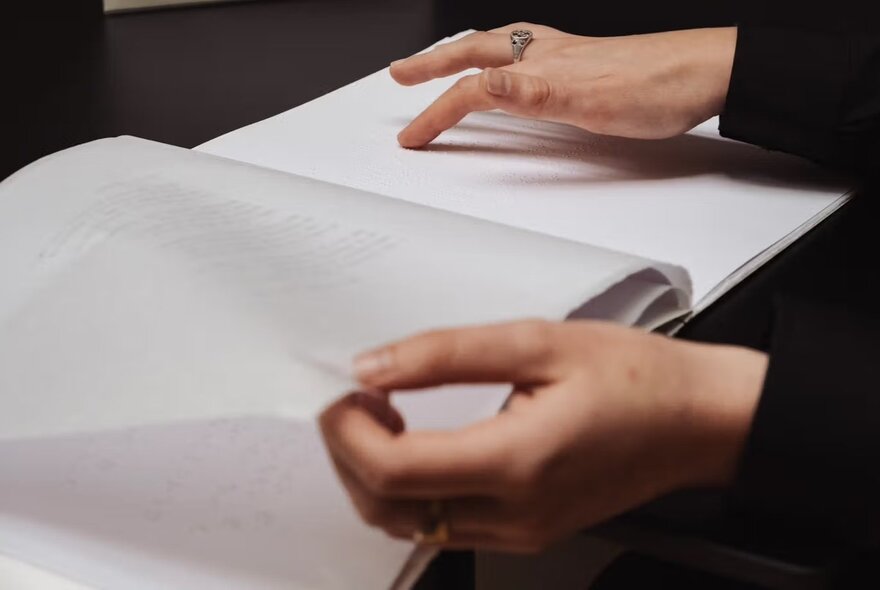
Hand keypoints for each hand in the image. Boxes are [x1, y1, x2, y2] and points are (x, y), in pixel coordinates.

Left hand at [320, 320, 766, 551]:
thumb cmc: (636, 378)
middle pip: (386, 507)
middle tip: (355, 397)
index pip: (392, 471)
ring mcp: (519, 532)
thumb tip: (373, 366)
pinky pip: (440, 524)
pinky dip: (408, 488)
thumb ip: (445, 355)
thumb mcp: (538, 342)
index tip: (342, 391)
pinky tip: (417, 440)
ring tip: (383, 413)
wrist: (698, 421)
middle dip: (348, 452)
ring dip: (374, 473)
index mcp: (517, 463)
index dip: (347, 432)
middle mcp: (513, 514)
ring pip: (406, 524)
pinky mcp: (525, 532)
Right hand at [390, 24, 737, 147]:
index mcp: (542, 66)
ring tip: (440, 61)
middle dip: (432, 65)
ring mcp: (564, 56)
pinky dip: (500, 58)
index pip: (473, 88)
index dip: (437, 112)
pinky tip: (510, 69)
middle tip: (402, 73)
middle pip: (475, 52)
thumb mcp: (590, 101)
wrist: (709, 72)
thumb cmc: (659, 88)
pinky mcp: (582, 64)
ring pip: (498, 48)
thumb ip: (531, 93)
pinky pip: (525, 55)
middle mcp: (548, 54)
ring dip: (461, 55)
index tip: (411, 136)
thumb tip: (481, 84)